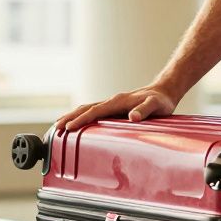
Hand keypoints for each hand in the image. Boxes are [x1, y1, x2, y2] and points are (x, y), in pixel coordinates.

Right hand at [57, 85, 178, 131]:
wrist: (164, 91)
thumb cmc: (160, 101)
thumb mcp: (156, 105)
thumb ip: (144, 110)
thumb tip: (132, 117)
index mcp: (118, 101)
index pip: (95, 111)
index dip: (81, 120)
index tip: (69, 128)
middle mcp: (112, 102)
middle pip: (85, 108)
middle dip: (70, 118)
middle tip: (56, 129)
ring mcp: (111, 105)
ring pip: (87, 109)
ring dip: (73, 117)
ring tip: (59, 126)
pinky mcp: (113, 109)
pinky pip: (93, 112)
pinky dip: (82, 117)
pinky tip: (77, 124)